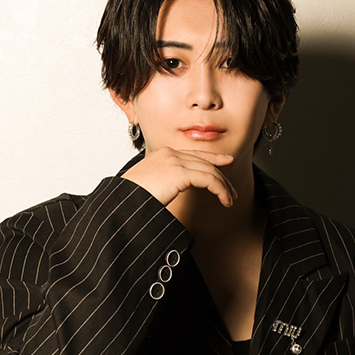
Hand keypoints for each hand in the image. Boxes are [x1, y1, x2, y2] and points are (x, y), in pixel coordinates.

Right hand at [121, 147, 236, 206]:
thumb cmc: (132, 198)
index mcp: (162, 154)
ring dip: (224, 186)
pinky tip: (224, 200)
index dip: (212, 158)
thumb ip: (165, 180)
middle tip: (231, 190)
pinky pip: (209, 180)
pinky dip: (220, 190)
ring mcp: (175, 161)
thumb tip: (172, 188)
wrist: (122, 201)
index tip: (226, 162)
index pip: (193, 153)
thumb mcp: (150, 184)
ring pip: (209, 171)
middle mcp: (170, 153)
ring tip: (230, 199)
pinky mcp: (179, 173)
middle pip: (204, 161)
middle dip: (221, 175)